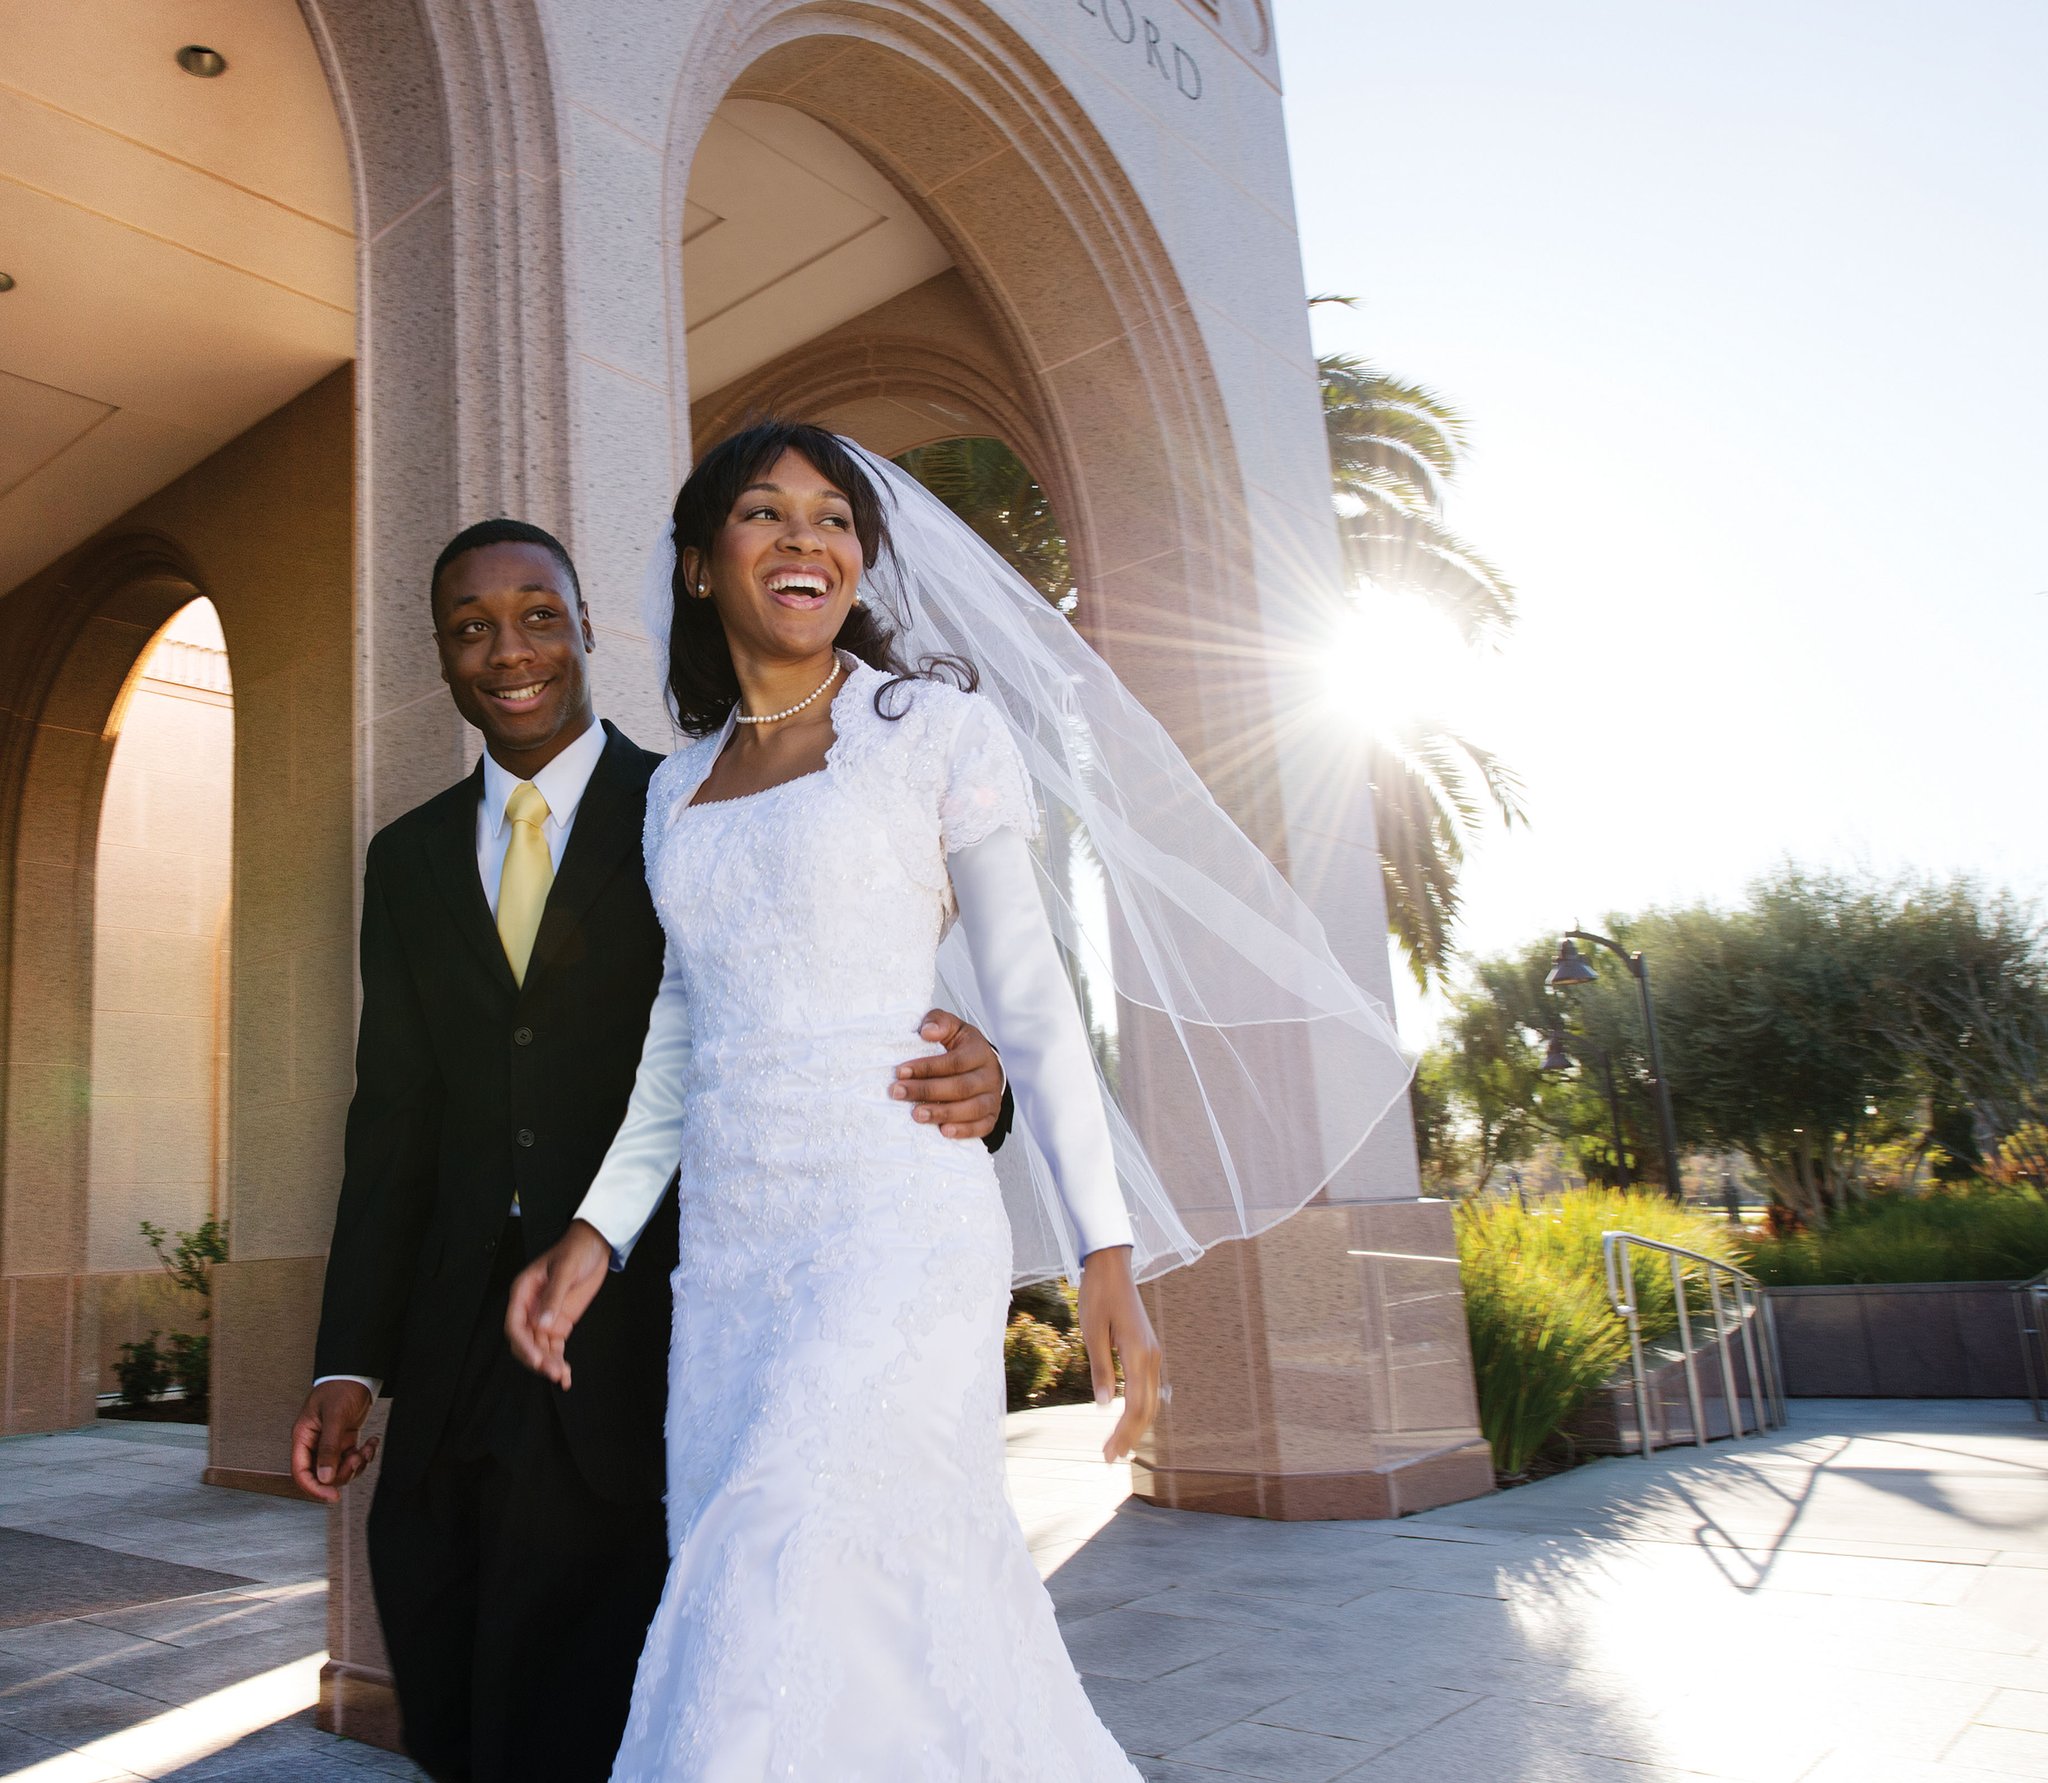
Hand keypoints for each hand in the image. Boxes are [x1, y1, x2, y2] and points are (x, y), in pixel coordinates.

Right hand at [289, 1379, 376, 1502]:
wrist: (357, 1373)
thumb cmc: (340, 1387)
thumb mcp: (335, 1416)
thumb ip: (329, 1447)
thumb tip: (325, 1477)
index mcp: (303, 1437)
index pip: (301, 1472)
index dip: (314, 1488)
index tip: (332, 1496)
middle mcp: (314, 1443)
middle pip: (322, 1475)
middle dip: (342, 1473)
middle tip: (357, 1459)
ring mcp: (330, 1443)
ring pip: (339, 1469)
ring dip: (356, 1464)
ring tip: (367, 1449)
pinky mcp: (344, 1440)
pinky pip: (351, 1458)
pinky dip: (364, 1455)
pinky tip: (372, 1442)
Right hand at [505, 1219, 612, 1388]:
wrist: (595, 1245)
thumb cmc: (576, 1250)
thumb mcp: (565, 1270)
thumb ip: (553, 1296)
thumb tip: (542, 1324)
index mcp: (523, 1292)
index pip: (515, 1325)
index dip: (522, 1344)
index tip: (535, 1358)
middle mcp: (530, 1308)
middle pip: (525, 1341)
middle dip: (536, 1358)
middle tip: (552, 1371)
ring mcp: (545, 1317)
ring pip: (540, 1348)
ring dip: (548, 1364)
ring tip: (561, 1376)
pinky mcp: (560, 1323)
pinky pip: (554, 1347)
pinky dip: (558, 1361)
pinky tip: (565, 1376)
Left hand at [891, 1011, 1003, 1138]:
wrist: (983, 1066)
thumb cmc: (961, 1047)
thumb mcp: (951, 1028)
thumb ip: (938, 1022)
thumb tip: (927, 1032)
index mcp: (979, 1051)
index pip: (954, 1061)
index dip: (927, 1067)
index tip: (900, 1071)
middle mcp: (989, 1075)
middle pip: (960, 1087)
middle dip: (927, 1091)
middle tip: (898, 1093)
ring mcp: (992, 1098)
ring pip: (971, 1109)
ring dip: (942, 1113)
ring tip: (917, 1115)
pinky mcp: (991, 1116)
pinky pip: (982, 1127)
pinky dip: (964, 1131)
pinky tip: (943, 1131)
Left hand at [1078, 1245, 1162, 1463]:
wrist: (1112, 1267)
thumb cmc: (1098, 1296)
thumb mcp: (1092, 1332)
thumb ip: (1100, 1369)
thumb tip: (1102, 1405)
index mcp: (1139, 1354)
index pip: (1134, 1406)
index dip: (1122, 1433)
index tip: (1107, 1453)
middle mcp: (1152, 1356)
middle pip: (1146, 1409)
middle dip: (1130, 1436)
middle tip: (1112, 1458)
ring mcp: (1153, 1353)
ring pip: (1151, 1400)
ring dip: (1136, 1425)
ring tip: (1120, 1445)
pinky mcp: (1148, 1349)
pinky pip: (1149, 1386)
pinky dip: (1141, 1407)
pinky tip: (1130, 1417)